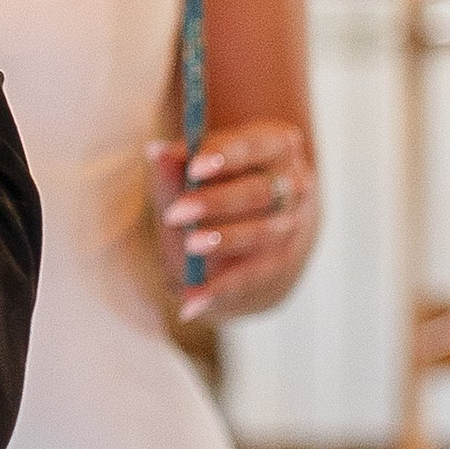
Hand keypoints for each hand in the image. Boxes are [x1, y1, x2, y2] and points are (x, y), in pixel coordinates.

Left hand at [148, 118, 317, 325]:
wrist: (255, 222)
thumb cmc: (219, 181)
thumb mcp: (196, 168)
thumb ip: (177, 163)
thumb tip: (157, 152)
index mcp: (277, 145)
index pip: (255, 146)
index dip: (226, 156)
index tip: (192, 166)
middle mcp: (292, 184)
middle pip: (259, 193)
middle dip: (216, 203)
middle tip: (176, 213)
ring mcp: (290, 225)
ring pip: (261, 234)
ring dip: (223, 241)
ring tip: (190, 245)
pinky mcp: (279, 262)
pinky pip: (250, 277)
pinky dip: (219, 290)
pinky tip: (191, 302)